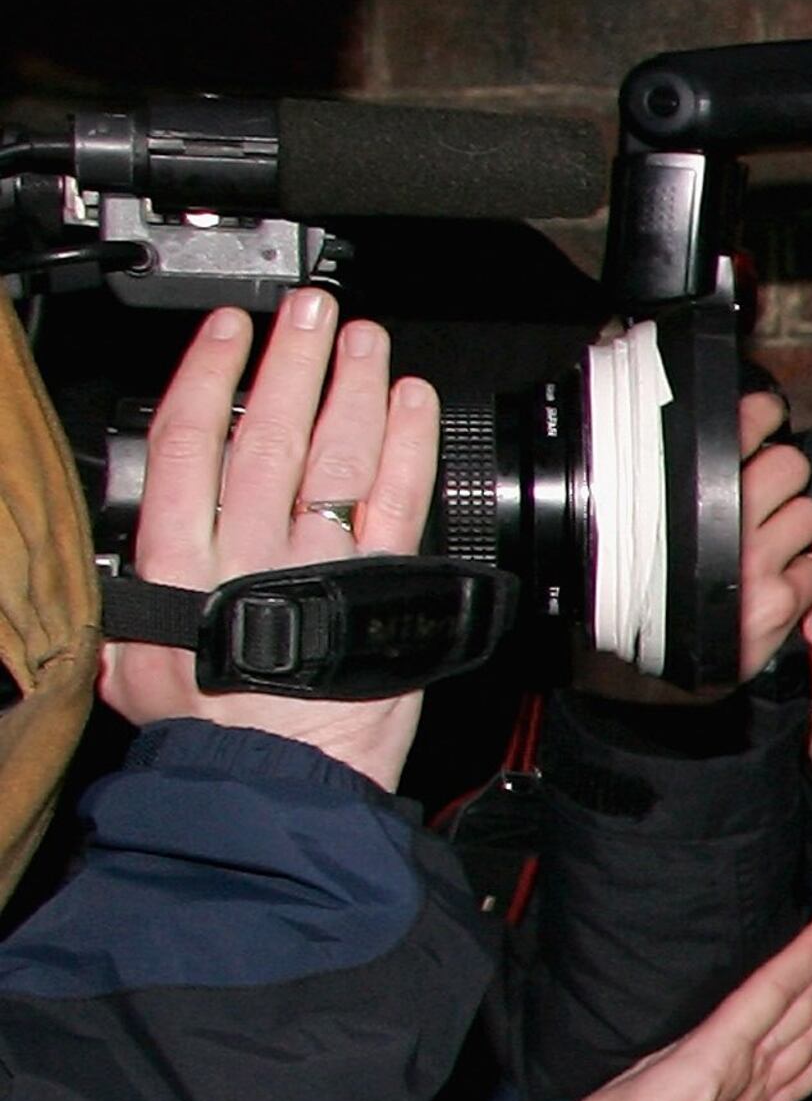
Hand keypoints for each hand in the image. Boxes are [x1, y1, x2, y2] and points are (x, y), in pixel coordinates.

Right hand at [99, 289, 442, 789]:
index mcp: (177, 563)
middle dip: (292, 362)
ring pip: (334, 455)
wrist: (271, 789)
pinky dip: (406, 444)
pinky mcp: (381, 588)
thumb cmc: (209, 737)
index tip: (230, 331)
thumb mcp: (134, 669)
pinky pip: (397, 501)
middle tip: (310, 311)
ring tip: (362, 338)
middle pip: (268, 433)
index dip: (211, 374)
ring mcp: (317, 565)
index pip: (189, 443)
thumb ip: (128, 611)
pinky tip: (412, 402)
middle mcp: (245, 551)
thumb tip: (111, 574)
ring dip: (352, 387)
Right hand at [573, 389, 811, 702]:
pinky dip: (802, 579)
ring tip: (764, 549)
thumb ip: (692, 471)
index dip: (760, 417)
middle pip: (790, 467)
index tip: (765, 418)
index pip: (743, 425)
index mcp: (681, 489)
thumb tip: (740, 421)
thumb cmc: (643, 584)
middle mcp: (718, 520)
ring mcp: (753, 563)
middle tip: (762, 503)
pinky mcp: (777, 603)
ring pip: (809, 516)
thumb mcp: (650, 515)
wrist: (645, 662)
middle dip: (782, 481)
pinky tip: (773, 586)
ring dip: (794, 531)